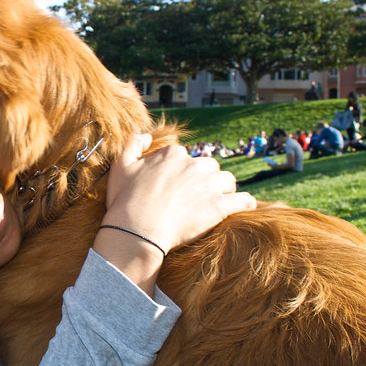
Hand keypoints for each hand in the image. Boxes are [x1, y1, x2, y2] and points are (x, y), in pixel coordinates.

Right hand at [94, 135, 255, 293]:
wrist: (137, 230)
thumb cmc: (126, 200)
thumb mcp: (121, 166)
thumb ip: (132, 144)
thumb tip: (145, 136)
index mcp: (172, 154)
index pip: (184, 156)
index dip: (180, 170)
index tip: (175, 184)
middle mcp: (194, 165)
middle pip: (209, 166)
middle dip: (205, 177)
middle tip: (196, 194)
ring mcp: (209, 186)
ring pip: (228, 180)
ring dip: (224, 188)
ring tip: (217, 200)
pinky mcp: (220, 207)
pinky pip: (243, 200)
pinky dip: (244, 203)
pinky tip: (242, 206)